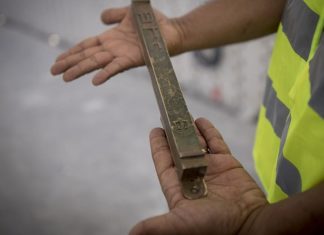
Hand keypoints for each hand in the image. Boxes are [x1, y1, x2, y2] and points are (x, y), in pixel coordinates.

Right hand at [50, 6, 182, 84]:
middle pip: (86, 56)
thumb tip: (100, 18)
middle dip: (69, 63)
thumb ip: (114, 14)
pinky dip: (106, 73)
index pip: (86, 46)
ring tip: (65, 78)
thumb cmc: (153, 22)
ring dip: (81, 70)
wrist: (172, 30)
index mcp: (109, 39)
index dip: (71, 52)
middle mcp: (113, 49)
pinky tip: (94, 81)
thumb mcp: (128, 13)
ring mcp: (121, 55)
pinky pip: (117, 67)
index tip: (57, 59)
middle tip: (53, 72)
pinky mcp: (133, 59)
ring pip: (96, 63)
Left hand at [130, 118, 267, 234]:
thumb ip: (156, 226)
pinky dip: (209, 131)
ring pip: (197, 144)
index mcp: (179, 188)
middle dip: (174, 133)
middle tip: (169, 115)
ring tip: (183, 114)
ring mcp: (211, 169)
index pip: (165, 163)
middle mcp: (193, 176)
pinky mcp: (228, 164)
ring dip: (190, 129)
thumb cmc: (213, 227)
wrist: (250, 226)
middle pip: (180, 149)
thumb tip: (133, 233)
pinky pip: (216, 143)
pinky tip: (201, 121)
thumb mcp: (180, 224)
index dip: (159, 146)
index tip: (155, 130)